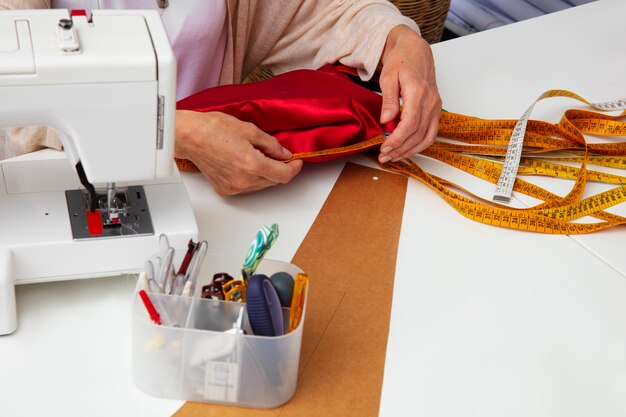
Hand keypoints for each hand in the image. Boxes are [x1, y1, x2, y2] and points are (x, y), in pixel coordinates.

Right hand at [175, 110, 302, 195]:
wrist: (190, 137)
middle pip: (273, 181)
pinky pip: (247, 187)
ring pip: (261, 185)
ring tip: (258, 156)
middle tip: (278, 155)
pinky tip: (245, 164)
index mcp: (252, 165)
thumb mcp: (250, 130)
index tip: (297, 162)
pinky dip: (252, 178)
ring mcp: (234, 187)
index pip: (284, 175)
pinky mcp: (225, 190)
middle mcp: (244, 180)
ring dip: (266, 174)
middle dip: (280, 169)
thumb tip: (284, 154)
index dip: (294, 168)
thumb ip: (271, 145)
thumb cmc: (214, 129)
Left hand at [377, 25, 440, 162]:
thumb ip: (388, 100)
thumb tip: (386, 121)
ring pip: (426, 137)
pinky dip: (419, 145)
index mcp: (418, 92)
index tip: (384, 148)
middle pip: (417, 134)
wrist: (415, 51)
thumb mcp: (388, 78)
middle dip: (400, 149)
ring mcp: (436, 107)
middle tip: (383, 157)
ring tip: (393, 157)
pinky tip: (406, 150)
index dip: (397, 140)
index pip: (410, 124)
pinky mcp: (436, 110)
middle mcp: (431, 101)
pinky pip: (431, 133)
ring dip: (409, 150)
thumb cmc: (401, 62)